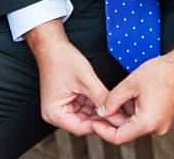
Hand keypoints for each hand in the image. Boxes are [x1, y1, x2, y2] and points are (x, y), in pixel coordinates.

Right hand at [26, 21, 117, 135]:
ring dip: (100, 111)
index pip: (80, 128)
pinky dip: (96, 103)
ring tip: (118, 108)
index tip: (115, 120)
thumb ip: (100, 96)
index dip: (99, 125)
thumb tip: (113, 110)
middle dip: (102, 117)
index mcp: (54, 113)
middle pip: (84, 123)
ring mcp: (62, 107)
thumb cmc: (62, 59)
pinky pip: (85, 106)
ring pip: (86, 115)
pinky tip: (109, 101)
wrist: (52, 46)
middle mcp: (56, 114)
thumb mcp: (85, 79)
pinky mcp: (68, 100)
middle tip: (121, 115)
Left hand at [92, 36, 173, 144]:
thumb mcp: (131, 84)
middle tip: (103, 107)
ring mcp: (164, 123)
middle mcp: (157, 128)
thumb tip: (102, 110)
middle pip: (128, 131)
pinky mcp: (167, 116)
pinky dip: (136, 111)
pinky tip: (132, 98)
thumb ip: (113, 100)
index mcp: (148, 123)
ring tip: (118, 98)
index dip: (103, 130)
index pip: (118, 137)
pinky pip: (146, 119)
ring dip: (125, 114)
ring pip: (137, 124)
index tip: (94, 122)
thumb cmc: (165, 72)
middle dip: (114, 119)